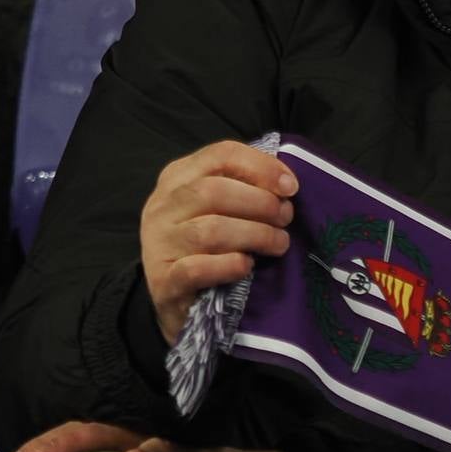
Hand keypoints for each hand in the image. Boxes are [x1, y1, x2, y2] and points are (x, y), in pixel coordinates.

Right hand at [140, 141, 297, 346]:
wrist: (174, 295)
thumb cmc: (207, 244)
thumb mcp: (219, 206)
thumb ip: (244, 188)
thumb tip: (287, 184)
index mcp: (178, 177)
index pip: (221, 155)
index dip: (262, 167)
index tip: (291, 187)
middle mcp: (162, 206)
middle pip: (215, 191)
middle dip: (262, 204)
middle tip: (284, 220)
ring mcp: (159, 243)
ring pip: (211, 230)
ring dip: (256, 235)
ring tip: (278, 244)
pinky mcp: (164, 280)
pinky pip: (198, 269)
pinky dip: (230, 266)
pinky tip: (246, 265)